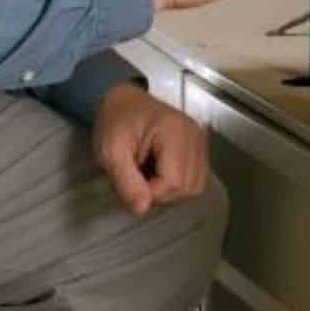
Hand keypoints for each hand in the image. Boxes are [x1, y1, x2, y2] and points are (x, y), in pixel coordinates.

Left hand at [92, 84, 210, 215]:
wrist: (123, 102)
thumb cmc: (116, 119)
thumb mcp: (110, 151)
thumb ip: (125, 182)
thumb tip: (141, 208)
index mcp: (173, 131)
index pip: (174, 181)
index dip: (151, 192)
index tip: (132, 182)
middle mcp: (193, 135)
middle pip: (188, 187)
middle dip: (160, 193)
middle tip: (138, 178)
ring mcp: (199, 141)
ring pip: (194, 187)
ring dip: (169, 191)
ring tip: (149, 174)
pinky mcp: (199, 148)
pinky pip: (195, 179)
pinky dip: (177, 184)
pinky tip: (160, 171)